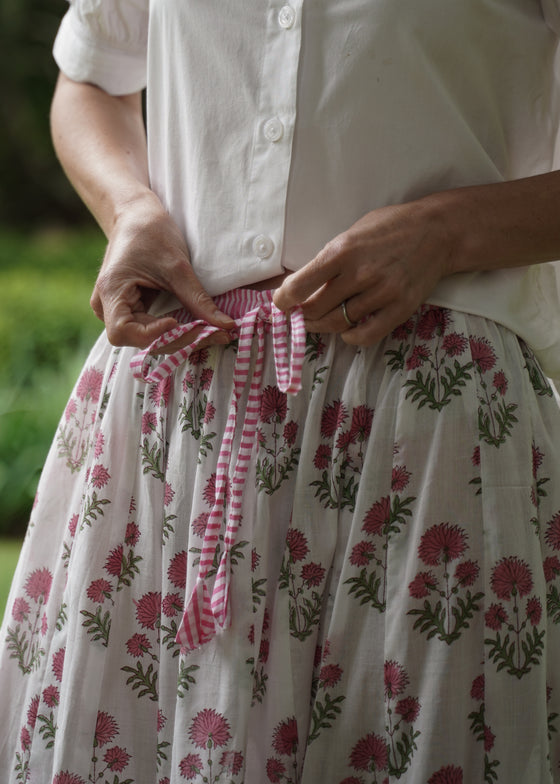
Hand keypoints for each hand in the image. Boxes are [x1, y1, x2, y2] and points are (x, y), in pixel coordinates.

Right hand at [91, 193, 235, 350]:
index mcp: (111, 290)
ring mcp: (116, 309)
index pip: (123, 331)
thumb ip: (199, 300)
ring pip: (146, 339)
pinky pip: (150, 330)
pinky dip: (173, 332)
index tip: (178, 322)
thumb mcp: (178, 267)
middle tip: (214, 335)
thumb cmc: (152, 232)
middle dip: (177, 340)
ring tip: (211, 334)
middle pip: (138, 340)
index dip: (152, 334)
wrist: (137, 215)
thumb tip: (227, 326)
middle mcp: (106, 305)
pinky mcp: (129, 309)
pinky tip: (198, 329)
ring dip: (178, 339)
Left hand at [273, 197, 453, 344]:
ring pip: (339, 323)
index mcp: (343, 251)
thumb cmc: (390, 228)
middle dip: (303, 315)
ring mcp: (382, 293)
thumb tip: (298, 284)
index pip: (301, 284)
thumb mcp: (352, 233)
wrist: (437, 231)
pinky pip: (366, 335)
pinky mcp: (400, 308)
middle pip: (317, 309)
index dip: (284, 300)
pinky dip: (351, 337)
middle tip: (300, 315)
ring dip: (324, 326)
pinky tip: (348, 330)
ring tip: (320, 321)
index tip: (280, 305)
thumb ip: (328, 259)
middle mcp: (360, 273)